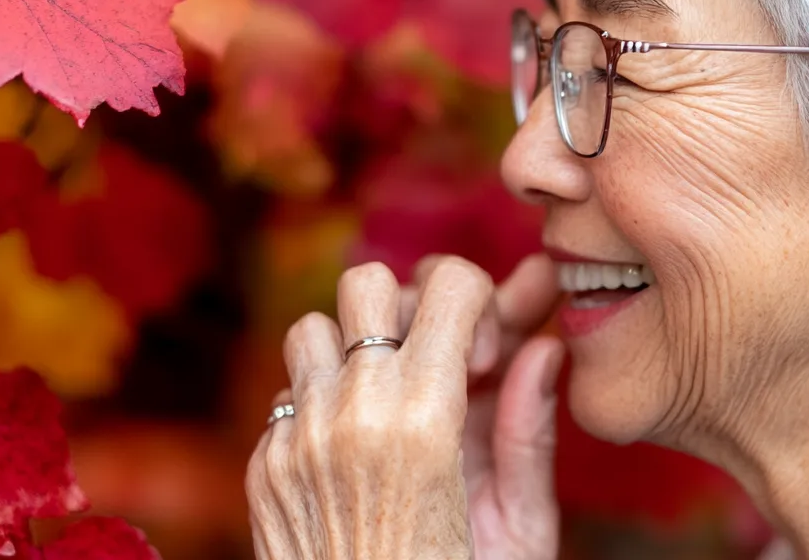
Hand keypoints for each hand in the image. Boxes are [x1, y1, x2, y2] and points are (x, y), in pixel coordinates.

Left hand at [246, 254, 562, 559]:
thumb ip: (529, 427)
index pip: (449, 283)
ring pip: (313, 328)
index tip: (487, 350)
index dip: (480, 300)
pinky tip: (355, 451)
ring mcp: (297, 437)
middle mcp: (350, 412)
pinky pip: (288, 394)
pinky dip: (324, 404)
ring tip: (388, 395)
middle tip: (435, 357)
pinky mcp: (263, 468)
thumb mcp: (521, 527)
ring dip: (353, 348)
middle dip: (408, 305)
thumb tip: (544, 348)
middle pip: (367, 282)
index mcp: (425, 418)